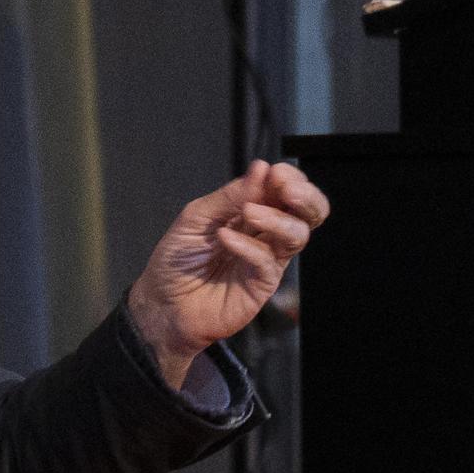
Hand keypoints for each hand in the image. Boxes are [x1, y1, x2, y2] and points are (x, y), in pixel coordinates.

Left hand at [127, 160, 329, 386]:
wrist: (164, 304)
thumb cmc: (177, 260)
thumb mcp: (195, 217)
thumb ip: (229, 196)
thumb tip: (261, 168)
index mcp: (253, 210)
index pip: (287, 189)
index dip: (289, 178)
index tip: (274, 172)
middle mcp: (265, 233)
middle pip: (309, 212)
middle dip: (306, 195)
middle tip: (286, 188)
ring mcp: (267, 259)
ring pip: (298, 234)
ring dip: (277, 218)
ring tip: (249, 213)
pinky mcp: (261, 285)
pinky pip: (268, 261)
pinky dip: (248, 246)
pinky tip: (225, 239)